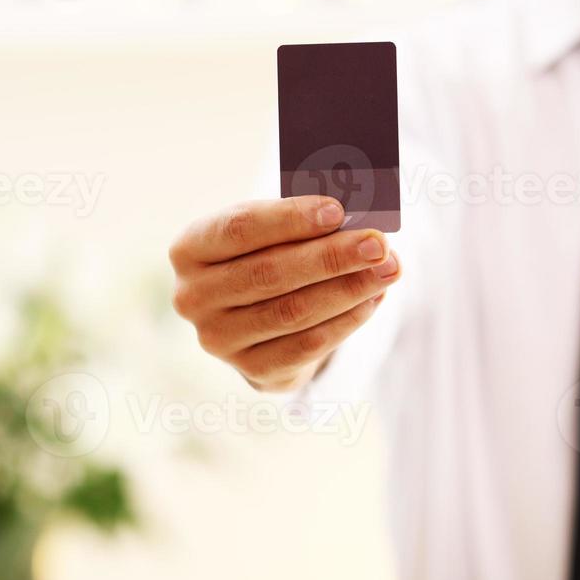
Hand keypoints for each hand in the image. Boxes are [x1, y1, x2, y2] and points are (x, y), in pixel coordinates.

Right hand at [168, 196, 401, 391]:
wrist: (257, 317)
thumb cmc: (270, 255)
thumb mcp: (274, 231)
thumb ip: (304, 223)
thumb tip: (358, 221)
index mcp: (190, 248)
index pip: (239, 228)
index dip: (290, 219)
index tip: (338, 210)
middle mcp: (193, 296)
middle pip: (270, 273)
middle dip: (332, 256)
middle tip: (378, 243)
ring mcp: (218, 338)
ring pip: (292, 311)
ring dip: (349, 288)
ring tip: (388, 269)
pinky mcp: (252, 369)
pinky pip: (307, 345)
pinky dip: (346, 320)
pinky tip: (373, 299)